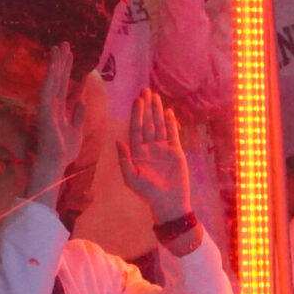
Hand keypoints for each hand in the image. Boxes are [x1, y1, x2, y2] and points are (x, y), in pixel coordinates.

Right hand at [29, 45, 85, 204]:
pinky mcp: (45, 113)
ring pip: (52, 81)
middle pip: (57, 78)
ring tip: (59, 48)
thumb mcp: (76, 130)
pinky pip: (48, 92)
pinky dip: (50, 79)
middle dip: (61, 61)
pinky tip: (53, 67)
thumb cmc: (64, 150)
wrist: (56, 164)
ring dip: (56, 65)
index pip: (64, 84)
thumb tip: (80, 101)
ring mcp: (47, 108)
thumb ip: (77, 116)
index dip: (67, 68)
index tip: (70, 53)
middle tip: (64, 43)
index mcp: (59, 108)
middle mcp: (52, 105)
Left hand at [116, 90, 193, 217]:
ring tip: (156, 97)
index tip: (137, 100)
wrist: (169, 202)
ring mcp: (163, 149)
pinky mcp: (176, 152)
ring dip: (158, 111)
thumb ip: (124, 159)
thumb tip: (117, 140)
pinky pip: (173, 134)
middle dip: (147, 107)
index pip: (136, 128)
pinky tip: (168, 112)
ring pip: (160, 125)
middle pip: (148, 123)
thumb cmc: (148, 193)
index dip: (137, 114)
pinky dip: (171, 123)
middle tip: (145, 91)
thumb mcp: (132, 178)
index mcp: (138, 152)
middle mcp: (150, 148)